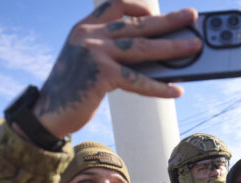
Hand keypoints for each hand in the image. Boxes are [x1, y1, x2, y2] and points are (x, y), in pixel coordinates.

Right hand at [33, 0, 201, 136]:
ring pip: (142, 47)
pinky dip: (159, 86)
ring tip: (194, 46)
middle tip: (192, 16)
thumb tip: (153, 57)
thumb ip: (110, 51)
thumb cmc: (71, 90)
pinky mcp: (101, 75)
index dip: (138, 6)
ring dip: (172, 47)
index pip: (115, 4)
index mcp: (84, 27)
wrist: (47, 114)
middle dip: (168, 20)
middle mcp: (89, 34)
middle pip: (137, 24)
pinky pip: (138, 80)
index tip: (154, 13)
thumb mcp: (86, 61)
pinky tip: (176, 90)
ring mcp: (95, 52)